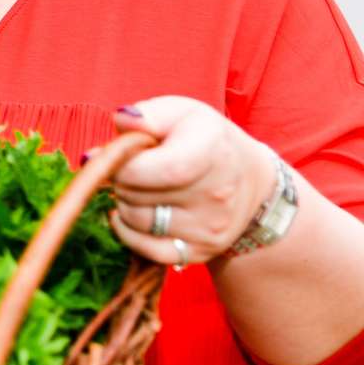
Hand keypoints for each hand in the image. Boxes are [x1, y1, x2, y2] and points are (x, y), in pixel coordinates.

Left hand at [107, 96, 276, 268]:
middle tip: (132, 168)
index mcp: (212, 152)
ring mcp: (210, 228)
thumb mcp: (179, 112)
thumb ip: (144, 115)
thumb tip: (118, 126)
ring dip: (123, 202)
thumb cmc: (203, 138)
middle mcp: (217, 195)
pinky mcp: (201, 252)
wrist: (246, 178)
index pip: (161, 169)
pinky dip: (128, 231)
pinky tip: (134, 211)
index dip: (126, 165)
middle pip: (137, 194)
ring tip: (138, 187)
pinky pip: (146, 250)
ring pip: (136, 221)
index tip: (118, 155)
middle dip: (120, 179)